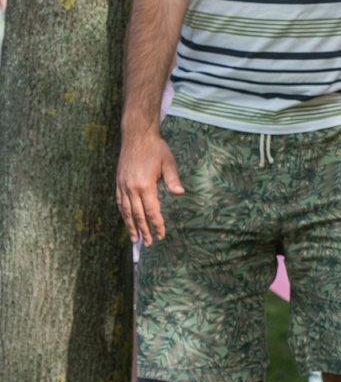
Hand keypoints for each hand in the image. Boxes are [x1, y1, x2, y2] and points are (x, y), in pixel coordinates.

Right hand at [116, 129, 183, 245]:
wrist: (136, 136)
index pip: (151, 210)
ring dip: (131, 226)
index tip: (161, 235)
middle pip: (138, 215)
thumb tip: (180, 193)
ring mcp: (123, 186)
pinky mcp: (118, 183)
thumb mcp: (168, 162)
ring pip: (126, 211)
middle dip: (144, 230)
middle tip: (148, 244)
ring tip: (135, 239)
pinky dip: (123, 214)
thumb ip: (172, 180)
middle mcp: (131, 188)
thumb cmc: (156, 149)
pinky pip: (119, 202)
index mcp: (145, 185)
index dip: (156, 224)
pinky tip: (126, 221)